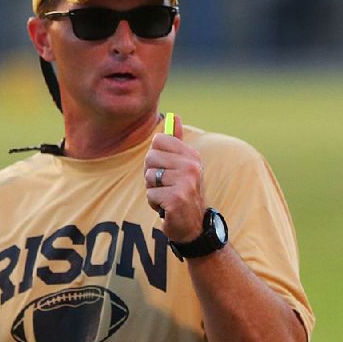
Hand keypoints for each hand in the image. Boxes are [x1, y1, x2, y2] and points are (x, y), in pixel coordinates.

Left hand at [144, 115, 204, 242]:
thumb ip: (176, 142)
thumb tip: (173, 116)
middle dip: (151, 175)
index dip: (155, 157)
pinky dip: (154, 204)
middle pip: (150, 157)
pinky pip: (150, 195)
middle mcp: (191, 166)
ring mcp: (185, 182)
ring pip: (149, 177)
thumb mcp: (182, 166)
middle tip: (164, 186)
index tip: (165, 169)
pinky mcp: (177, 199)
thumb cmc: (182, 193)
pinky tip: (167, 208)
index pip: (158, 140)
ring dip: (153, 191)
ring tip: (167, 197)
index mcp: (191, 155)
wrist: (193, 226)